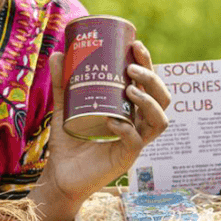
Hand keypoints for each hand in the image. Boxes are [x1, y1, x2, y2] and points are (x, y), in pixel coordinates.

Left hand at [44, 40, 170, 203]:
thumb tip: (58, 53)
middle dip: (152, 79)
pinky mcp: (125, 159)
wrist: (60, 175)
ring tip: (129, 89)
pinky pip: (136, 142)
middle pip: (162, 99)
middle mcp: (138, 125)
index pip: (150, 85)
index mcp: (130, 110)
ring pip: (159, 121)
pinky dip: (126, 129)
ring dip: (148, 102)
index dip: (148, 64)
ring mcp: (135, 143)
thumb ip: (63, 83)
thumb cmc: (69, 143)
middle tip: (131, 68)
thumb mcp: (65, 107)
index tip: (136, 45)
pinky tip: (113, 121)